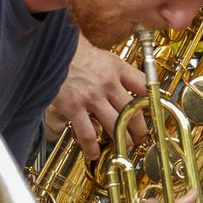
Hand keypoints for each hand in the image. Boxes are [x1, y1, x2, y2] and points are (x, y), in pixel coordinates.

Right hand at [50, 40, 146, 161]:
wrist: (50, 49)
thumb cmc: (76, 52)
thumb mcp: (103, 55)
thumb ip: (116, 71)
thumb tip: (128, 84)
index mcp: (118, 68)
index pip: (144, 86)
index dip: (151, 101)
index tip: (152, 111)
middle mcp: (108, 83)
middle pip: (133, 112)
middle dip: (140, 129)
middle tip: (140, 137)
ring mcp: (92, 97)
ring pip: (116, 126)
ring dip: (123, 141)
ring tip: (124, 147)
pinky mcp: (74, 107)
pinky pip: (88, 133)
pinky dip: (92, 147)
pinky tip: (94, 153)